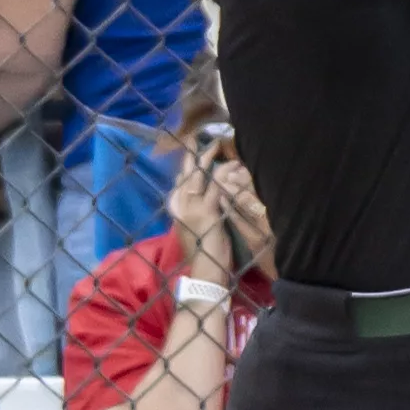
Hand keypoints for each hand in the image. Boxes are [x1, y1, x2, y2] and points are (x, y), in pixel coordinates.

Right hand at [168, 141, 239, 283]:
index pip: (180, 180)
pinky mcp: (206, 212)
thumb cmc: (204, 252)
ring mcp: (191, 207)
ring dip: (211, 158)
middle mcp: (179, 204)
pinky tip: (233, 167)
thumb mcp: (194, 226)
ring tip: (221, 145)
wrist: (205, 272)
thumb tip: (202, 191)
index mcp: (175, 208)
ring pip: (200, 174)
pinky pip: (216, 186)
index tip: (194, 149)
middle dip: (194, 153)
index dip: (188, 164)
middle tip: (202, 137)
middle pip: (187, 172)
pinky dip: (225, 176)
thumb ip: (196, 208)